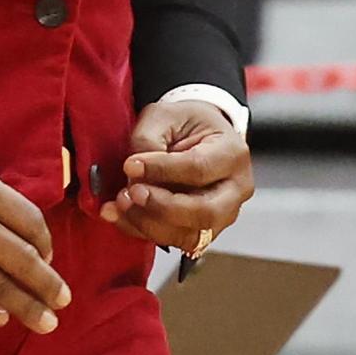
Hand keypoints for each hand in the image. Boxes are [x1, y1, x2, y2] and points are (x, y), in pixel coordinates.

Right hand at [0, 143, 71, 334]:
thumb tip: (9, 226)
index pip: (29, 220)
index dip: (45, 241)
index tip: (49, 254)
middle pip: (24, 259)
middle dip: (48, 283)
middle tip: (64, 299)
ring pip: (1, 287)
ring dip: (28, 307)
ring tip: (46, 322)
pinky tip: (0, 318)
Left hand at [99, 100, 252, 253]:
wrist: (198, 134)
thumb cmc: (185, 122)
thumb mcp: (166, 114)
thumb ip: (149, 140)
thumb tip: (135, 174)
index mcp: (232, 153)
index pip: (198, 168)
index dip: (162, 170)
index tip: (130, 165)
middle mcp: (235, 190)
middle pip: (203, 212)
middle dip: (162, 207)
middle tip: (129, 194)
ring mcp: (224, 215)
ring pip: (190, 235)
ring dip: (149, 224)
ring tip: (120, 205)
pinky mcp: (205, 231)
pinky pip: (176, 240)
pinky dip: (145, 231)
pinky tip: (121, 217)